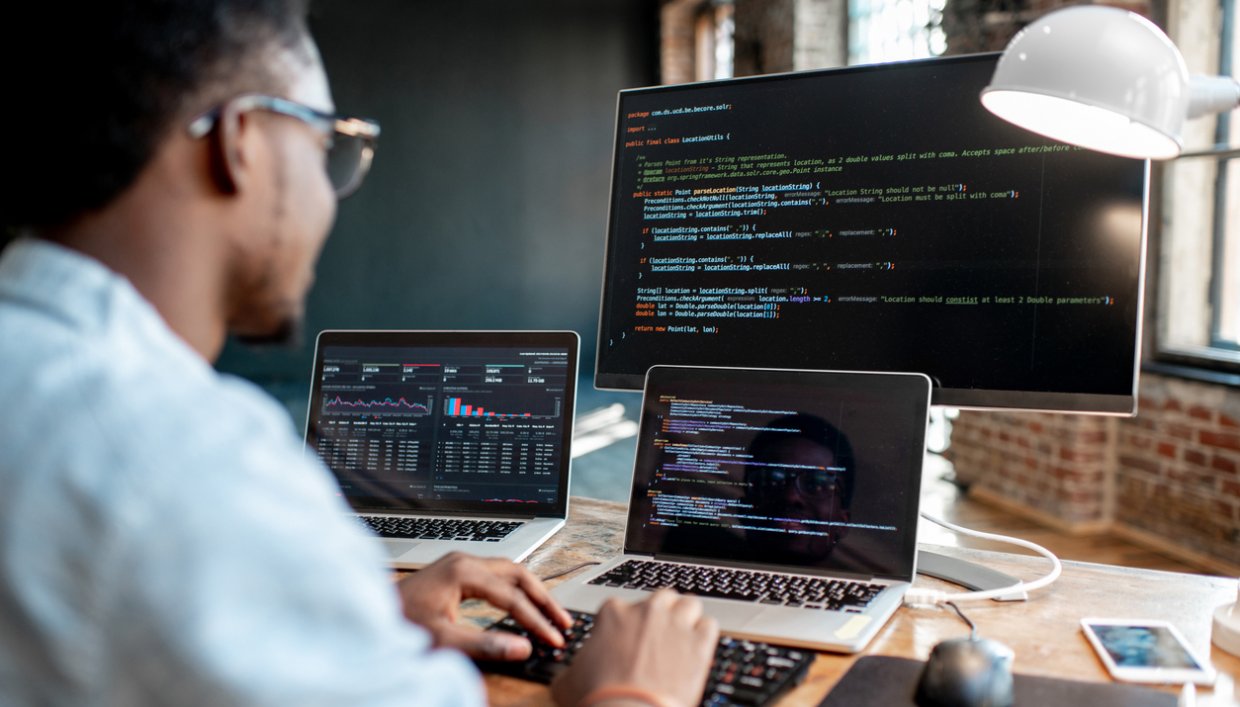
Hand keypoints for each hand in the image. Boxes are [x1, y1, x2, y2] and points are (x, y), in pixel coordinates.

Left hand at [396, 552, 571, 660]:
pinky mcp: (454, 572)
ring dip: (531, 592)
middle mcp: (464, 561)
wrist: (367, 614)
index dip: (536, 620)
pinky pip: (495, 575)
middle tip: (563, 622)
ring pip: (508, 572)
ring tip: (550, 614)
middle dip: (543, 599)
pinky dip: (514, 590)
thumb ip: (484, 644)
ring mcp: (458, 564)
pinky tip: (521, 604)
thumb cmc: (398, 624)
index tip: (554, 639)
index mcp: (463, 572)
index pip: (513, 597)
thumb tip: (522, 648)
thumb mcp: (442, 639)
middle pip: (518, 574)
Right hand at [551, 590, 718, 706]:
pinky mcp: (699, 642)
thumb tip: (568, 675)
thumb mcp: (567, 681)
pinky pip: (710, 625)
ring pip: (689, 603)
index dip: (627, 625)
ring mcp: (675, 623)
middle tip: (659, 636)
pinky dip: (705, 636)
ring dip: (687, 617)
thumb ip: (571, 669)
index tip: (628, 641)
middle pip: (661, 597)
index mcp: (613, 613)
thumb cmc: (597, 699)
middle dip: (661, 614)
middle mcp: (647, 611)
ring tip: (682, 638)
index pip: (623, 606)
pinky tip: (698, 650)